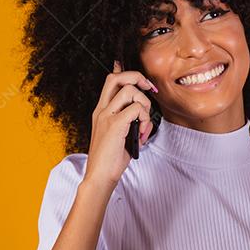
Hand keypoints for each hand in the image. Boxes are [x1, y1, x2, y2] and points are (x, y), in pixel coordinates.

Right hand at [85, 59, 157, 187]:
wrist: (100, 176)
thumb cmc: (110, 160)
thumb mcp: (120, 136)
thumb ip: (129, 122)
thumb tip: (145, 115)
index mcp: (101, 111)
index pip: (111, 81)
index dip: (127, 73)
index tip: (144, 82)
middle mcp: (102, 110)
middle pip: (117, 77)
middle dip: (138, 78)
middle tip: (149, 90)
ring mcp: (107, 116)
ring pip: (131, 92)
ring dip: (145, 106)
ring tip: (144, 125)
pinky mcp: (114, 125)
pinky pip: (137, 110)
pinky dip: (145, 120)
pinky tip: (142, 135)